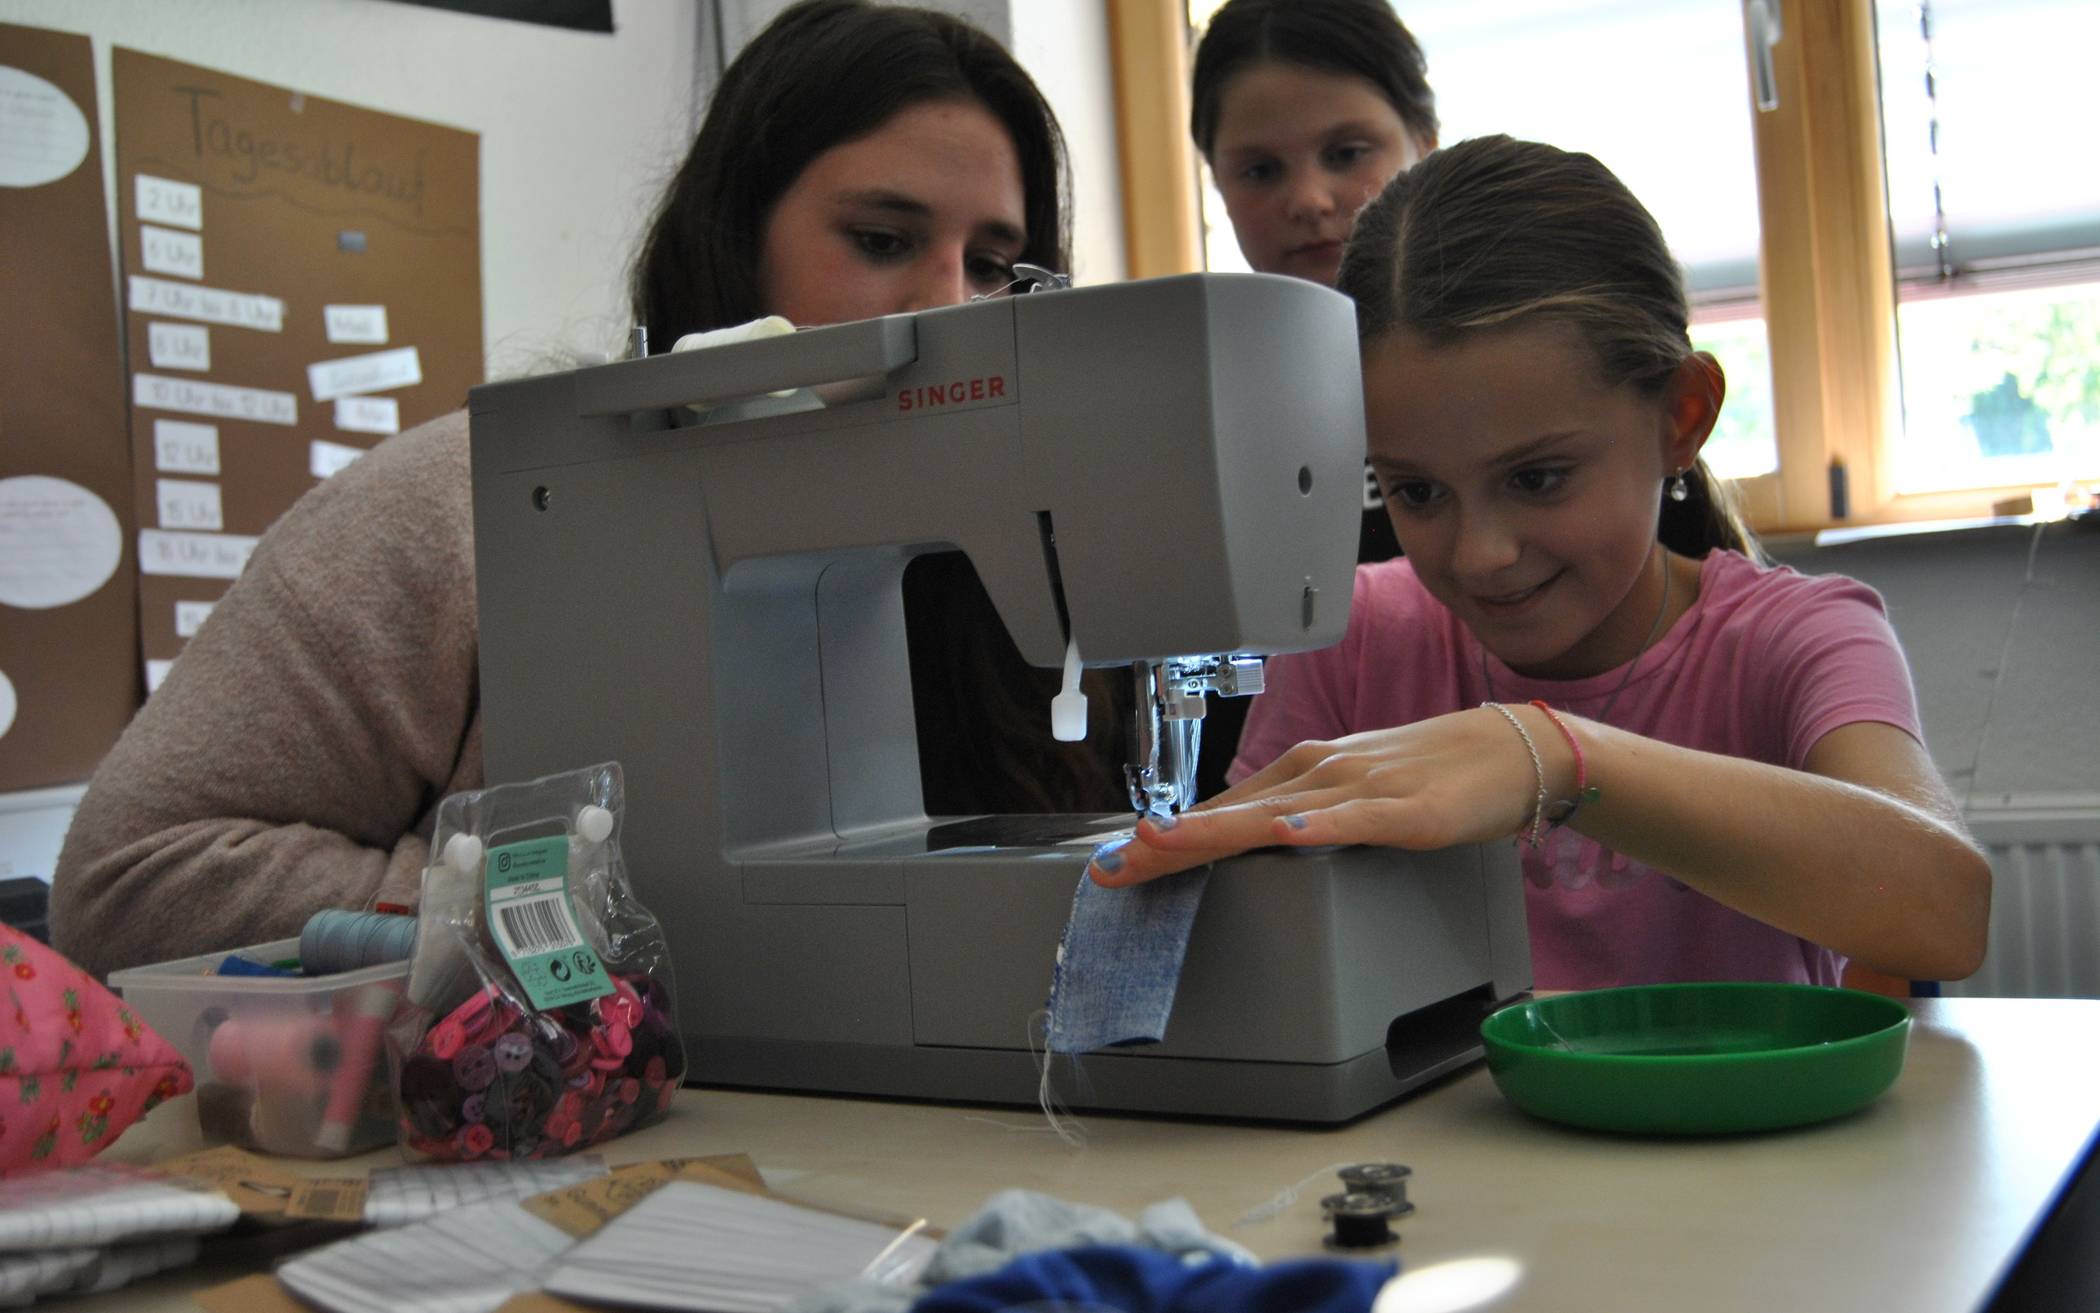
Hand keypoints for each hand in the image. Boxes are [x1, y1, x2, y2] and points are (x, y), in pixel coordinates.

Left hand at [1087, 706, 1562, 886]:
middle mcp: (1320, 772)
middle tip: (1113, 866)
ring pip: (1272, 814)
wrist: (1511, 753)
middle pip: (1229, 814)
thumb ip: (1302, 812)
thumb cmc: (1434, 775)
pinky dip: (1317, 825)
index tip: (1117, 860)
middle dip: (1166, 842)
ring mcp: (1359, 789)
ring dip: (1214, 831)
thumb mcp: (1352, 794)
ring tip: (1164, 845)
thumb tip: (1251, 836)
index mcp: (1304, 771)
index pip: (1221, 809)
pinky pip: (1353, 820)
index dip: (1167, 837)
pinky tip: (1287, 832)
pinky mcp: (1404, 811)